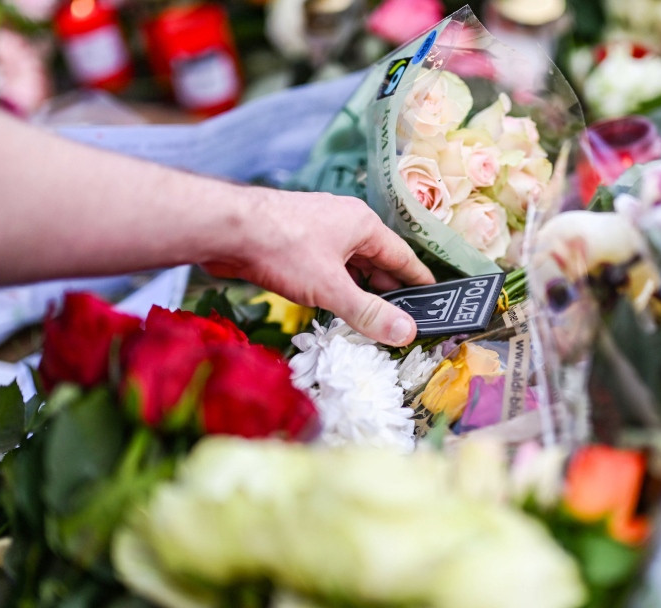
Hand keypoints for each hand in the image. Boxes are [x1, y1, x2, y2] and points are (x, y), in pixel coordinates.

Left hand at [202, 188, 434, 345]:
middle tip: (402, 318)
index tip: (434, 297)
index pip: (402, 255)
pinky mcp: (293, 240)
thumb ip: (369, 312)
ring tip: (370, 316)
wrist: (225, 228)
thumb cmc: (282, 248)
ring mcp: (316, 229)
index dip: (419, 279)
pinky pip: (326, 265)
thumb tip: (406, 332)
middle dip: (388, 289)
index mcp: (362, 224)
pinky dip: (335, 284)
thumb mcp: (332, 288)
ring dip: (359, 289)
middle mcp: (343, 221)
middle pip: (376, 260)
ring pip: (348, 263)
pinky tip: (332, 302)